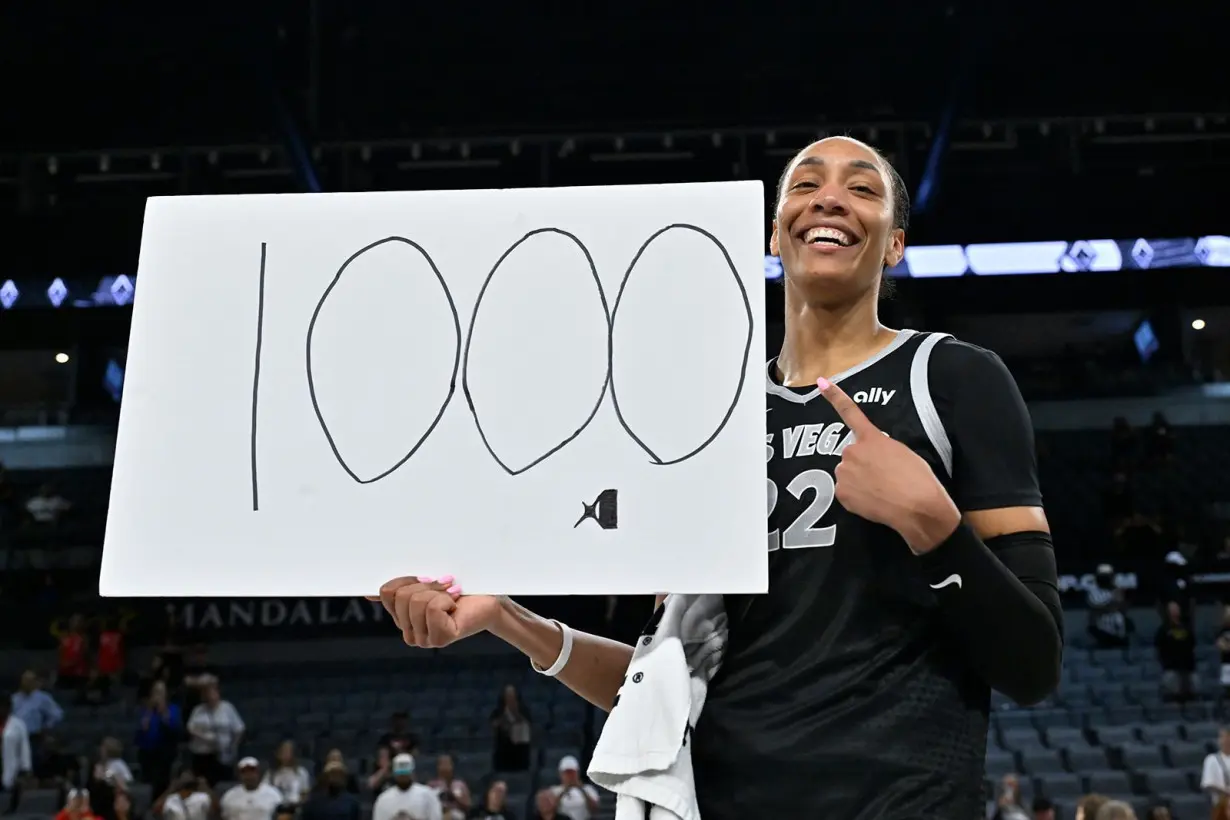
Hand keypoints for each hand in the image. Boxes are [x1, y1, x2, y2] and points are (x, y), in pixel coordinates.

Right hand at [371, 576, 502, 647]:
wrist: (490, 599)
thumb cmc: (461, 589)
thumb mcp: (426, 585)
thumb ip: (399, 590)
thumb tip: (368, 593)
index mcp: (403, 619)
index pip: (387, 592)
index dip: (407, 578)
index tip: (427, 578)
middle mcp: (410, 633)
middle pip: (401, 596)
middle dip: (426, 585)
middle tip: (445, 587)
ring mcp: (424, 639)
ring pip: (416, 601)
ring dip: (438, 591)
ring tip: (453, 596)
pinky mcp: (440, 639)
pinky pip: (432, 608)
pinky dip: (446, 599)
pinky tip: (456, 606)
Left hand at [816, 377, 960, 553]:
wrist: (917, 507)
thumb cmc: (917, 478)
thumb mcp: (902, 452)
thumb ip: (882, 447)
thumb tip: (873, 457)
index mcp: (870, 438)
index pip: (850, 412)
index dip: (835, 396)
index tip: (821, 382)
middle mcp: (852, 451)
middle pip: (852, 455)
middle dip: (862, 464)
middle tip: (884, 477)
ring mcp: (844, 472)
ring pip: (847, 474)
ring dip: (859, 480)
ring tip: (881, 491)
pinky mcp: (841, 493)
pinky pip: (846, 492)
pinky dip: (857, 497)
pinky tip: (873, 501)